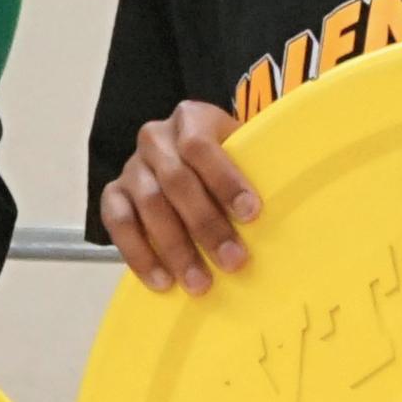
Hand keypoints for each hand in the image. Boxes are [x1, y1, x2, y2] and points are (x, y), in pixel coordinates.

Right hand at [98, 99, 263, 293]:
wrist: (187, 158)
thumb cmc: (226, 163)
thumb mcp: (243, 152)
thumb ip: (257, 170)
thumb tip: (287, 212)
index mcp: (191, 119)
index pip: (202, 147)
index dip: (226, 181)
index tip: (252, 214)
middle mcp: (155, 138)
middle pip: (177, 181)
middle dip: (206, 225)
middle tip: (233, 260)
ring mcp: (131, 166)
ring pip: (149, 206)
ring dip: (176, 248)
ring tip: (199, 282)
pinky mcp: (113, 194)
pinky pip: (118, 224)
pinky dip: (139, 255)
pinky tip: (162, 281)